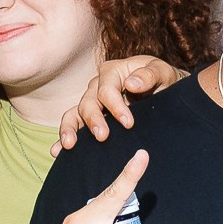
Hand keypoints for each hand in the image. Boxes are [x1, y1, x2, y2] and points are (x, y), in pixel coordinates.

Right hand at [60, 56, 184, 152]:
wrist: (164, 91)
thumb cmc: (163, 79)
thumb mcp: (162, 72)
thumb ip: (149, 76)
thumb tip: (131, 83)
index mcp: (112, 72)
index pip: (107, 89)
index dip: (115, 106)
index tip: (128, 123)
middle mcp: (97, 86)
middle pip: (88, 102)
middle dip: (94, 120)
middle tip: (102, 137)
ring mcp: (92, 102)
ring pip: (75, 114)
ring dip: (70, 129)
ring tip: (69, 146)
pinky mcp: (92, 118)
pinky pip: (74, 126)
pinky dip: (65, 137)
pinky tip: (58, 151)